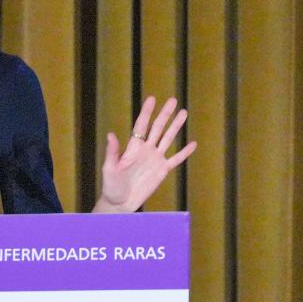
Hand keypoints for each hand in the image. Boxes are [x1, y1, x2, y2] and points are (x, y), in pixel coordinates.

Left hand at [94, 96, 196, 212]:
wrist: (120, 203)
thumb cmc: (111, 186)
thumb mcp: (109, 168)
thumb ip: (112, 152)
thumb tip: (110, 134)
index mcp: (133, 147)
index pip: (141, 126)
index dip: (147, 112)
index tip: (152, 98)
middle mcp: (145, 150)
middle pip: (158, 128)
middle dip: (165, 114)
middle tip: (173, 100)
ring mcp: (155, 159)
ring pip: (168, 139)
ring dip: (176, 126)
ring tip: (184, 113)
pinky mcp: (162, 170)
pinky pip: (176, 159)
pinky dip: (184, 152)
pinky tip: (193, 143)